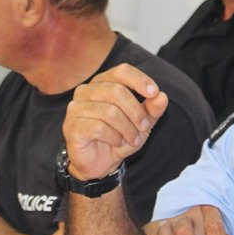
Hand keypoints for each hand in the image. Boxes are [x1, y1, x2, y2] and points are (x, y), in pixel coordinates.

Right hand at [62, 63, 168, 179]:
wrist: (100, 163)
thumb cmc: (120, 136)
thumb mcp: (142, 123)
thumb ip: (152, 109)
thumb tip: (162, 96)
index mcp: (103, 82)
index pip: (122, 71)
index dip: (139, 80)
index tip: (154, 93)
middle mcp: (86, 90)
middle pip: (117, 91)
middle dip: (136, 112)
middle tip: (145, 127)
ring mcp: (76, 107)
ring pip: (109, 112)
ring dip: (127, 128)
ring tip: (133, 139)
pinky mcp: (71, 126)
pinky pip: (98, 127)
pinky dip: (114, 137)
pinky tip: (117, 142)